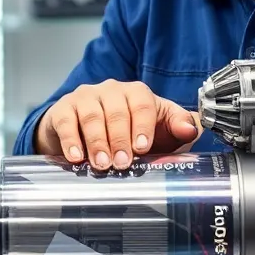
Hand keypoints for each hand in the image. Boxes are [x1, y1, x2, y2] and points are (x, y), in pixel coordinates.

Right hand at [34, 80, 201, 170]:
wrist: (88, 132)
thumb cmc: (129, 132)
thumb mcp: (159, 129)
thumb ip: (179, 127)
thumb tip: (191, 129)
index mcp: (136, 93)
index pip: (142, 103)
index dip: (143, 125)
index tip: (143, 147)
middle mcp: (111, 90)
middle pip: (116, 111)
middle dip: (120, 140)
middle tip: (122, 163)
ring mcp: (86, 97)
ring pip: (91, 116)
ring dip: (97, 142)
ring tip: (101, 164)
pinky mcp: (63, 108)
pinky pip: (66, 121)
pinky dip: (70, 140)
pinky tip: (75, 156)